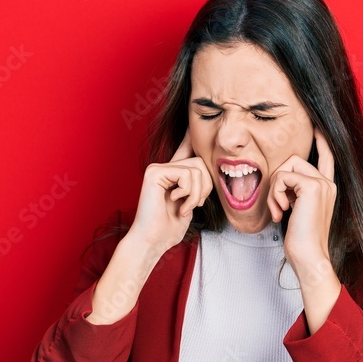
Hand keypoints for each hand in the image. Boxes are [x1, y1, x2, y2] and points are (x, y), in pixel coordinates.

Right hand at [128, 129, 213, 252]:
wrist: (152, 241)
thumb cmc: (169, 228)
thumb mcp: (190, 203)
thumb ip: (197, 185)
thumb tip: (210, 169)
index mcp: (172, 173)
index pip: (186, 147)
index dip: (192, 134)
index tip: (196, 120)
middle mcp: (163, 166)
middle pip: (201, 161)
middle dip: (205, 186)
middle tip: (194, 204)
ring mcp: (157, 168)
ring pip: (197, 168)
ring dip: (197, 194)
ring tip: (184, 207)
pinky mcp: (155, 172)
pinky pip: (187, 175)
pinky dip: (188, 194)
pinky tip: (175, 203)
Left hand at [266, 127, 336, 277]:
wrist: (310, 256)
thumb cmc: (301, 241)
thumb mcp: (298, 212)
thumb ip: (295, 194)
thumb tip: (281, 182)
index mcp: (327, 188)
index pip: (326, 157)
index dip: (321, 141)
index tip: (316, 128)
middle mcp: (327, 183)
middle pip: (294, 159)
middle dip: (277, 181)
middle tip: (276, 207)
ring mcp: (321, 184)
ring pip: (287, 166)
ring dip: (274, 189)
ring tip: (278, 211)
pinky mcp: (311, 187)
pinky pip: (282, 177)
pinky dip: (275, 194)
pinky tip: (280, 212)